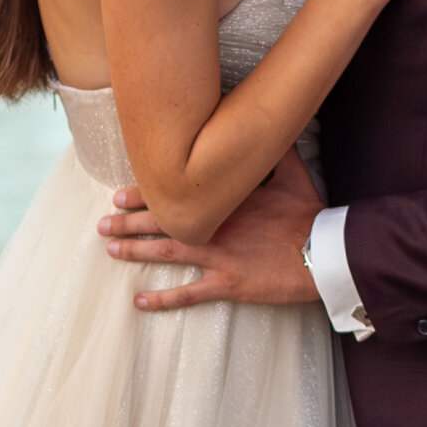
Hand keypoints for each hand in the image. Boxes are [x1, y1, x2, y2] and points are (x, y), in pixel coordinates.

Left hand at [99, 172, 318, 310]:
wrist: (324, 252)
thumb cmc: (309, 215)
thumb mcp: (294, 175)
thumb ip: (276, 152)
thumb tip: (271, 124)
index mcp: (225, 199)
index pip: (177, 193)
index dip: (145, 194)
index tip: (121, 193)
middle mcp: (214, 225)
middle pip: (161, 221)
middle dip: (128, 221)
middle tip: (103, 221)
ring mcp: (218, 256)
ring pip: (165, 253)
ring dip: (134, 251)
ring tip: (110, 249)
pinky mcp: (227, 283)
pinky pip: (187, 294)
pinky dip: (161, 299)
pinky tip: (138, 301)